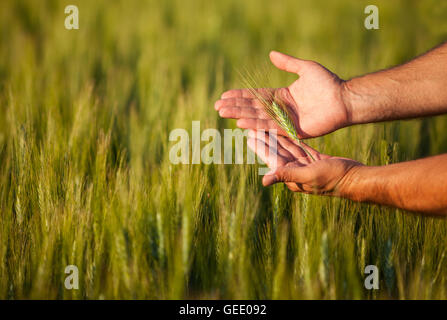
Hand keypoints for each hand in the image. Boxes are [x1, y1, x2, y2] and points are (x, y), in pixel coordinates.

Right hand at [215, 51, 350, 137]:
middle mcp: (280, 110)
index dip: (240, 96)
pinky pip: (270, 128)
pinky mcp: (291, 131)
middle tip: (217, 106)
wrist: (343, 99)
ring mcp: (285, 121)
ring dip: (240, 115)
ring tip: (223, 113)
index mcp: (282, 96)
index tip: (224, 95)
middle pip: (253, 108)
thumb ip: (288, 63)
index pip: (256, 96)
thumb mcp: (305, 68)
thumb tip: (271, 54)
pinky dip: (255, 125)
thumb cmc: (328, 83)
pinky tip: (241, 123)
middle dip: (235, 106)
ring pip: (257, 118)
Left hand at [247, 130, 361, 193]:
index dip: (260, 147)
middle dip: (264, 140)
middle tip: (250, 128)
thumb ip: (287, 175)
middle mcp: (295, 170)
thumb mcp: (309, 175)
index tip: (249, 136)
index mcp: (291, 175)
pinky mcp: (314, 159)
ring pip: (287, 148)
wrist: (355, 179)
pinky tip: (284, 133)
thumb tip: (264, 181)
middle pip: (276, 152)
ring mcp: (305, 165)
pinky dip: (291, 140)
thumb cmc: (333, 178)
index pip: (272, 158)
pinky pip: (299, 147)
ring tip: (264, 128)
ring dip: (275, 139)